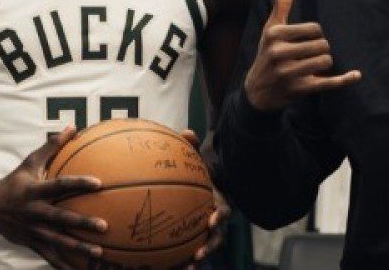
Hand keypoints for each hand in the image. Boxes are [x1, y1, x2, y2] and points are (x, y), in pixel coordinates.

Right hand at [0, 126, 106, 267]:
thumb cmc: (14, 182)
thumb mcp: (30, 162)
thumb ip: (52, 146)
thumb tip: (72, 127)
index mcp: (34, 191)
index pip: (59, 185)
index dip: (78, 183)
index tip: (99, 183)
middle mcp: (34, 212)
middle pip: (60, 219)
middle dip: (81, 223)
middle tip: (103, 226)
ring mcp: (33, 231)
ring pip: (58, 241)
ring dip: (78, 248)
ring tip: (99, 252)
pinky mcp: (32, 243)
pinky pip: (50, 256)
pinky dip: (64, 264)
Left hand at [178, 130, 230, 267]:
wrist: (203, 176)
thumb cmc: (198, 165)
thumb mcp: (197, 155)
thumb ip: (193, 144)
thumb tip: (186, 132)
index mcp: (219, 200)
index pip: (224, 210)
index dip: (220, 216)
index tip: (212, 220)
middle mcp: (215, 217)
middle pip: (217, 236)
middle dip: (209, 247)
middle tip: (198, 256)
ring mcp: (206, 228)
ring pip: (205, 246)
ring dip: (196, 259)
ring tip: (184, 269)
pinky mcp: (195, 234)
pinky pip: (189, 246)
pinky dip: (180, 256)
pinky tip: (164, 265)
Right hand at [243, 0, 361, 111]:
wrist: (257, 92)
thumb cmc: (267, 54)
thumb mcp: (270, 30)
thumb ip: (281, 5)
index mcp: (274, 35)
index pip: (314, 28)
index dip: (316, 34)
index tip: (306, 41)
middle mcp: (279, 53)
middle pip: (322, 45)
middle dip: (321, 49)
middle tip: (309, 56)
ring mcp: (289, 73)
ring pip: (326, 61)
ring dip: (325, 63)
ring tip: (313, 66)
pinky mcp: (299, 89)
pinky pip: (328, 82)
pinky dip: (344, 79)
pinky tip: (356, 75)